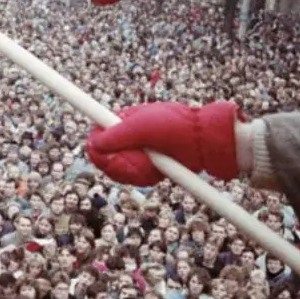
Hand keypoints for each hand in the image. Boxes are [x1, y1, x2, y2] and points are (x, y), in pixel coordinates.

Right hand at [85, 101, 239, 185]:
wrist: (205, 142)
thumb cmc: (175, 127)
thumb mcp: (142, 127)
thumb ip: (117, 134)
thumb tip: (94, 142)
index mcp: (124, 121)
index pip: (98, 134)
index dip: (97, 147)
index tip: (101, 155)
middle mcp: (129, 137)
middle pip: (107, 156)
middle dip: (119, 162)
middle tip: (136, 162)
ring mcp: (140, 152)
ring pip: (121, 169)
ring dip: (134, 170)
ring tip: (152, 165)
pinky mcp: (150, 166)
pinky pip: (137, 177)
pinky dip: (144, 177)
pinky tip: (156, 172)